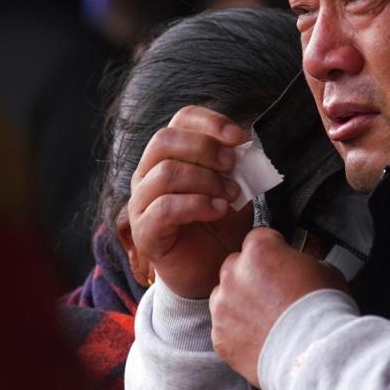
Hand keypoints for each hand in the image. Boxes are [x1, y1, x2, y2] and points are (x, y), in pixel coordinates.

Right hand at [128, 106, 252, 298]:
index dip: (210, 122)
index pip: (181, 120)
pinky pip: (164, 207)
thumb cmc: (220, 224)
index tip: (239, 137)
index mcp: (170, 155)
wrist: (212, 269)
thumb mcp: (235, 187)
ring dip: (206, 180)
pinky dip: (198, 204)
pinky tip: (219, 210)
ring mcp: (141, 202)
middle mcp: (148, 173)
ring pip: (165, 173)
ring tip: (231, 194)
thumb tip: (248, 145)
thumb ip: (238, 165)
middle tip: (232, 165)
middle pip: (164, 140)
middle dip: (205, 148)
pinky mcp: (145, 232)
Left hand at [210, 228, 348, 387]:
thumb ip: (302, 262)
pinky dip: (238, 332)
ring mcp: (223, 307)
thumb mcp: (325, 269)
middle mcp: (234, 274)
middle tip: (276, 293)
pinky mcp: (220, 337)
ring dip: (240, 303)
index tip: (281, 261)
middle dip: (253, 276)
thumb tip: (299, 268)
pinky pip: (225, 328)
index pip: (259, 239)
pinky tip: (261, 339)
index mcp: (260, 250)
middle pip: (237, 266)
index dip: (273, 250)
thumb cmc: (323, 311)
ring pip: (225, 296)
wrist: (315, 355)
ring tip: (267, 319)